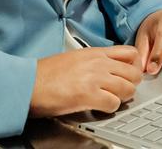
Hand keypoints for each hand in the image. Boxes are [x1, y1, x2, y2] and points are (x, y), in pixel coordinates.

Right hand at [29, 46, 143, 116]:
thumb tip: (108, 70)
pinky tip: (100, 107)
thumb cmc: (45, 74)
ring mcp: (95, 78)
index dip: (133, 66)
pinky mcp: (89, 95)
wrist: (28, 83)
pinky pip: (114, 103)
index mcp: (95, 53)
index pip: (130, 53)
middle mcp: (99, 63)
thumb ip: (94, 61)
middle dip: (130, 84)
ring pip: (128, 88)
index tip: (129, 75)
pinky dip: (110, 108)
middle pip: (133, 73)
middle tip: (122, 91)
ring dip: (122, 97)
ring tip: (111, 100)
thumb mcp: (75, 58)